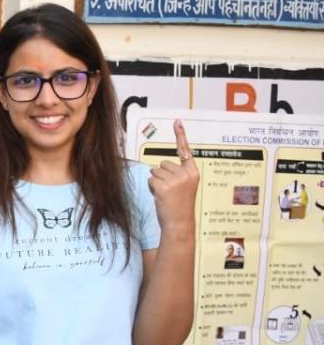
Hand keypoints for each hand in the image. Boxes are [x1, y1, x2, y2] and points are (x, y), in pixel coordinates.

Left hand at [149, 119, 199, 234]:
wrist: (180, 223)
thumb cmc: (180, 206)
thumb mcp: (185, 187)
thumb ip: (177, 175)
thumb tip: (156, 166)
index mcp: (193, 173)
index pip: (185, 151)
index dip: (180, 135)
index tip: (177, 121)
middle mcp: (186, 173)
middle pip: (163, 163)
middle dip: (161, 175)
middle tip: (169, 191)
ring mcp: (175, 179)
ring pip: (155, 171)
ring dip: (156, 182)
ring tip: (166, 195)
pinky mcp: (164, 185)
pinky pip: (150, 179)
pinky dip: (151, 187)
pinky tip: (161, 197)